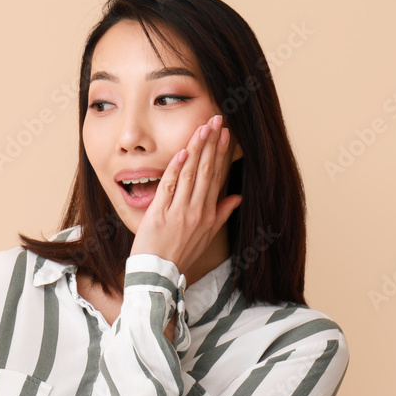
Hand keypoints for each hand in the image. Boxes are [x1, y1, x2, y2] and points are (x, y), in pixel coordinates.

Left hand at [130, 114, 241, 272]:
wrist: (159, 273)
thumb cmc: (180, 255)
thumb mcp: (207, 237)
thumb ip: (221, 214)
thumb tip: (237, 198)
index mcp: (208, 214)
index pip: (216, 177)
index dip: (221, 154)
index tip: (225, 134)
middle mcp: (196, 211)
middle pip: (206, 171)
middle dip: (211, 144)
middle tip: (216, 121)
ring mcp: (178, 212)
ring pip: (190, 175)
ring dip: (196, 150)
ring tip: (202, 129)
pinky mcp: (159, 214)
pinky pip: (169, 187)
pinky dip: (175, 169)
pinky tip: (181, 152)